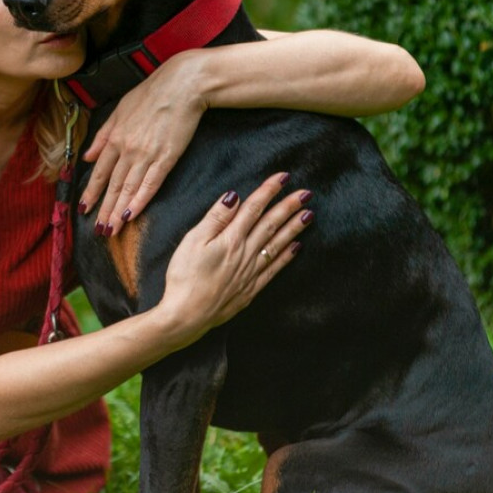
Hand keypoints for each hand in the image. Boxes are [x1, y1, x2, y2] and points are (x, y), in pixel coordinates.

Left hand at [79, 53, 205, 236]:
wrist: (183, 85)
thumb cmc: (152, 94)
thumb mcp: (120, 109)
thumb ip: (103, 135)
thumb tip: (87, 156)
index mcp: (115, 137)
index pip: (99, 171)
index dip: (91, 192)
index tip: (84, 209)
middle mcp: (127, 148)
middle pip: (112, 185)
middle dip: (103, 210)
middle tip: (98, 231)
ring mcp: (146, 154)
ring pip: (128, 189)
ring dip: (118, 212)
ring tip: (111, 231)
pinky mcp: (166, 157)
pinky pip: (150, 184)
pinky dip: (139, 202)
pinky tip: (131, 216)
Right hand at [156, 173, 312, 349]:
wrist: (187, 315)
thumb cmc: (184, 277)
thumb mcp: (192, 241)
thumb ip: (216, 218)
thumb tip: (234, 197)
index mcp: (231, 239)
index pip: (254, 208)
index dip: (268, 191)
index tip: (283, 177)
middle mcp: (246, 253)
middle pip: (270, 224)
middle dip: (288, 206)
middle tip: (306, 193)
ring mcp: (251, 272)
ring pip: (277, 245)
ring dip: (294, 228)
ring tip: (308, 215)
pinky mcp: (250, 288)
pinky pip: (274, 269)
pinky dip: (286, 256)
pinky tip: (296, 247)